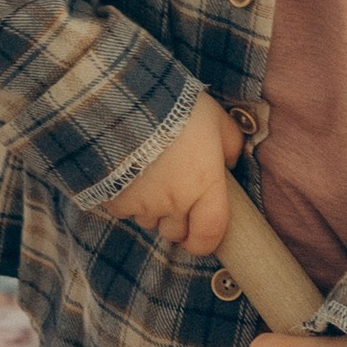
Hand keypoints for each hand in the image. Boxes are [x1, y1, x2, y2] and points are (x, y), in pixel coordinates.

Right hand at [95, 92, 242, 257]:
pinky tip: (127, 176)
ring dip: (152, 210)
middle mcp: (176, 202)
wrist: (125, 104)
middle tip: (174, 195)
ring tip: (149, 179)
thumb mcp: (217, 118)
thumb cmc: (177, 109)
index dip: (204, 243)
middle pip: (176, 232)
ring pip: (150, 222)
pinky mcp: (116, 201)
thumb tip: (230, 163)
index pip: (209, 234)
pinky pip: (125, 211)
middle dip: (176, 221)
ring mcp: (144, 204)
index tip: (200, 238)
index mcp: (205, 186)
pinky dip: (127, 201)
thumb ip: (231, 144)